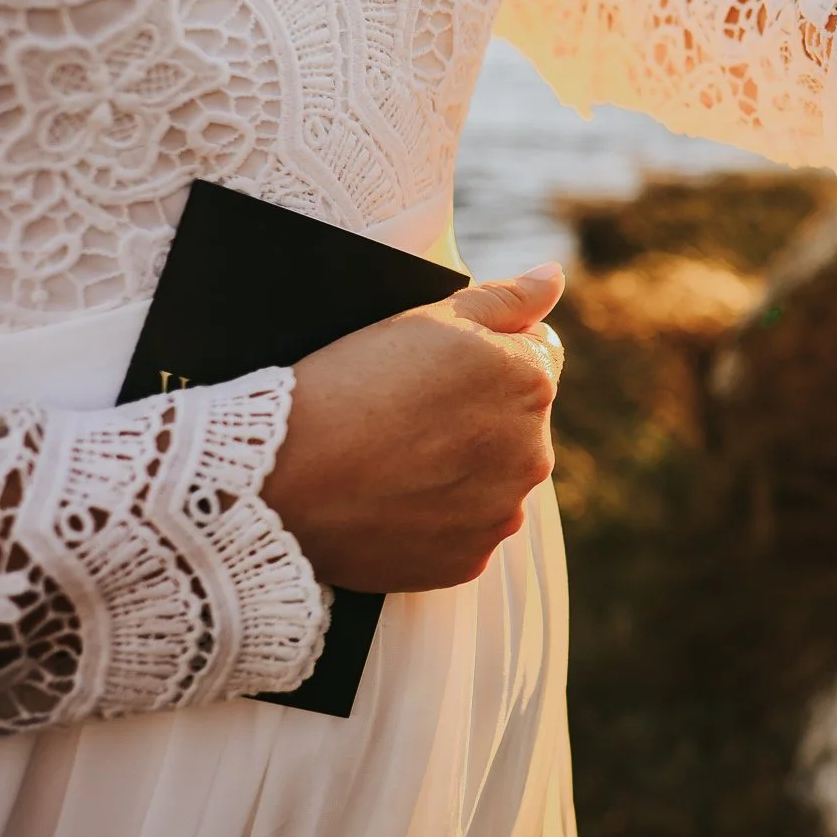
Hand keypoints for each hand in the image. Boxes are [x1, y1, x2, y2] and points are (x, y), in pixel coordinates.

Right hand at [264, 263, 567, 592]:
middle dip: (478, 415)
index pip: (535, 356)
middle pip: (517, 423)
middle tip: (406, 414)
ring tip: (394, 458)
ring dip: (462, 469)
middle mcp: (533, 452)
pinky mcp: (470, 559)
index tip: (434, 370)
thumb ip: (505, 300)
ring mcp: (502, 512)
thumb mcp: (430, 318)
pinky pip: (465, 530)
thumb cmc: (352, 384)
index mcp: (531, 382)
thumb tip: (554, 276)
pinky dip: (438, 517)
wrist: (283, 476)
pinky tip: (392, 499)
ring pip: (493, 479)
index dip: (483, 356)